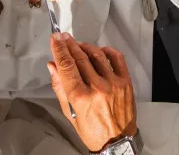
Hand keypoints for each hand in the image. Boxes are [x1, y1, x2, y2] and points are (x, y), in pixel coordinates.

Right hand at [48, 33, 136, 150]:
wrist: (116, 141)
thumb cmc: (92, 131)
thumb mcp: (70, 112)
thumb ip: (60, 88)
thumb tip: (53, 67)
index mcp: (81, 97)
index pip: (67, 66)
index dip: (59, 50)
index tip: (55, 40)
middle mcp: (98, 88)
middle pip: (81, 58)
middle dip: (70, 45)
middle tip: (63, 37)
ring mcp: (114, 83)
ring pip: (97, 55)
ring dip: (86, 46)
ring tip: (78, 44)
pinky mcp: (126, 82)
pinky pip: (117, 58)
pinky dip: (107, 50)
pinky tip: (100, 50)